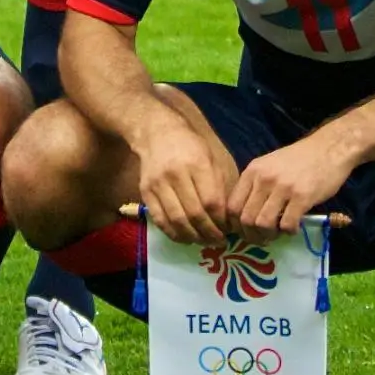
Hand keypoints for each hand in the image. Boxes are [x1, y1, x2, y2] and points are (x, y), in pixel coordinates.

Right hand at [132, 120, 239, 249]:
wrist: (156, 133)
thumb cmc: (190, 146)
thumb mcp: (210, 159)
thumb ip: (218, 186)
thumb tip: (225, 218)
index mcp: (197, 164)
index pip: (211, 201)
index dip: (221, 221)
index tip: (228, 229)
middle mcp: (176, 175)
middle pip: (195, 214)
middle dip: (209, 233)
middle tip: (218, 241)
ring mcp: (158, 184)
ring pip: (177, 220)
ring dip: (193, 237)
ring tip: (204, 241)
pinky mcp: (145, 192)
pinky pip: (160, 220)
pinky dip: (174, 234)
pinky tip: (185, 238)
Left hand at [228, 132, 353, 236]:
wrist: (329, 148)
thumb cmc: (299, 159)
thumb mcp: (269, 165)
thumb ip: (255, 185)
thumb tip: (244, 216)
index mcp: (252, 171)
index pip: (232, 206)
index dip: (235, 225)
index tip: (244, 231)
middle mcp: (264, 178)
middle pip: (246, 219)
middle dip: (252, 235)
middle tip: (262, 238)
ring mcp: (283, 187)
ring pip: (263, 224)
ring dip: (269, 235)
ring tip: (278, 233)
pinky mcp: (302, 197)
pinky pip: (287, 224)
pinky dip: (289, 231)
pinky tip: (294, 227)